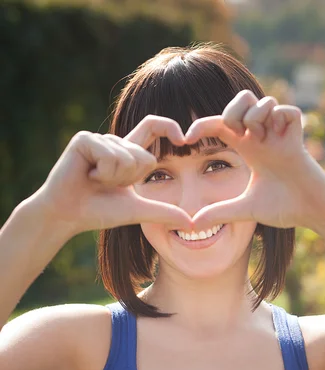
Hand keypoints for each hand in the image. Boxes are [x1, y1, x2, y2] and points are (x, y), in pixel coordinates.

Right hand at [35, 116, 192, 234]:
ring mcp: (99, 139)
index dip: (169, 126)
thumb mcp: (138, 211)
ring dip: (113, 178)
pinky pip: (110, 155)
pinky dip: (102, 173)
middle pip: (144, 157)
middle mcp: (115, 142)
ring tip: (95, 181)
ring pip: (126, 158)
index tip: (183, 138)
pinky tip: (87, 175)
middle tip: (107, 185)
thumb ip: (164, 212)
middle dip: (129, 179)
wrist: (68, 215)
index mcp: (128, 153)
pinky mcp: (85, 139)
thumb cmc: (99, 211)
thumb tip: (191, 223)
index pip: (152, 128)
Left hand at [186, 90, 324, 231]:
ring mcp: (281, 135)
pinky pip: (288, 111)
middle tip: (233, 133)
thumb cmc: (284, 208)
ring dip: (254, 116)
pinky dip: (278, 117)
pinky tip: (275, 137)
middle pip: (242, 100)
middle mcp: (264, 137)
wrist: (313, 213)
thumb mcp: (246, 209)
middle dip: (231, 110)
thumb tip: (193, 224)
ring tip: (258, 139)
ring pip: (264, 101)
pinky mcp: (299, 138)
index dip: (202, 126)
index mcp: (249, 149)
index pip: (221, 125)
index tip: (185, 139)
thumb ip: (221, 212)